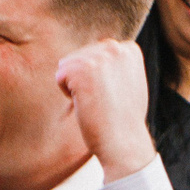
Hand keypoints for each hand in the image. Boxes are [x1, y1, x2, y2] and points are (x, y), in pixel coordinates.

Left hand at [54, 38, 155, 181]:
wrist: (124, 141)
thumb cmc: (125, 119)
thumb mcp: (130, 82)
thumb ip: (117, 65)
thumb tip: (102, 56)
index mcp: (129, 49)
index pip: (96, 52)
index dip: (99, 76)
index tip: (114, 94)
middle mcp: (116, 48)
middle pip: (80, 56)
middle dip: (85, 79)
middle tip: (104, 100)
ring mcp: (99, 57)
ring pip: (68, 65)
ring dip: (76, 86)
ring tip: (96, 101)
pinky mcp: (81, 69)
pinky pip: (60, 76)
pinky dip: (67, 93)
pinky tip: (86, 104)